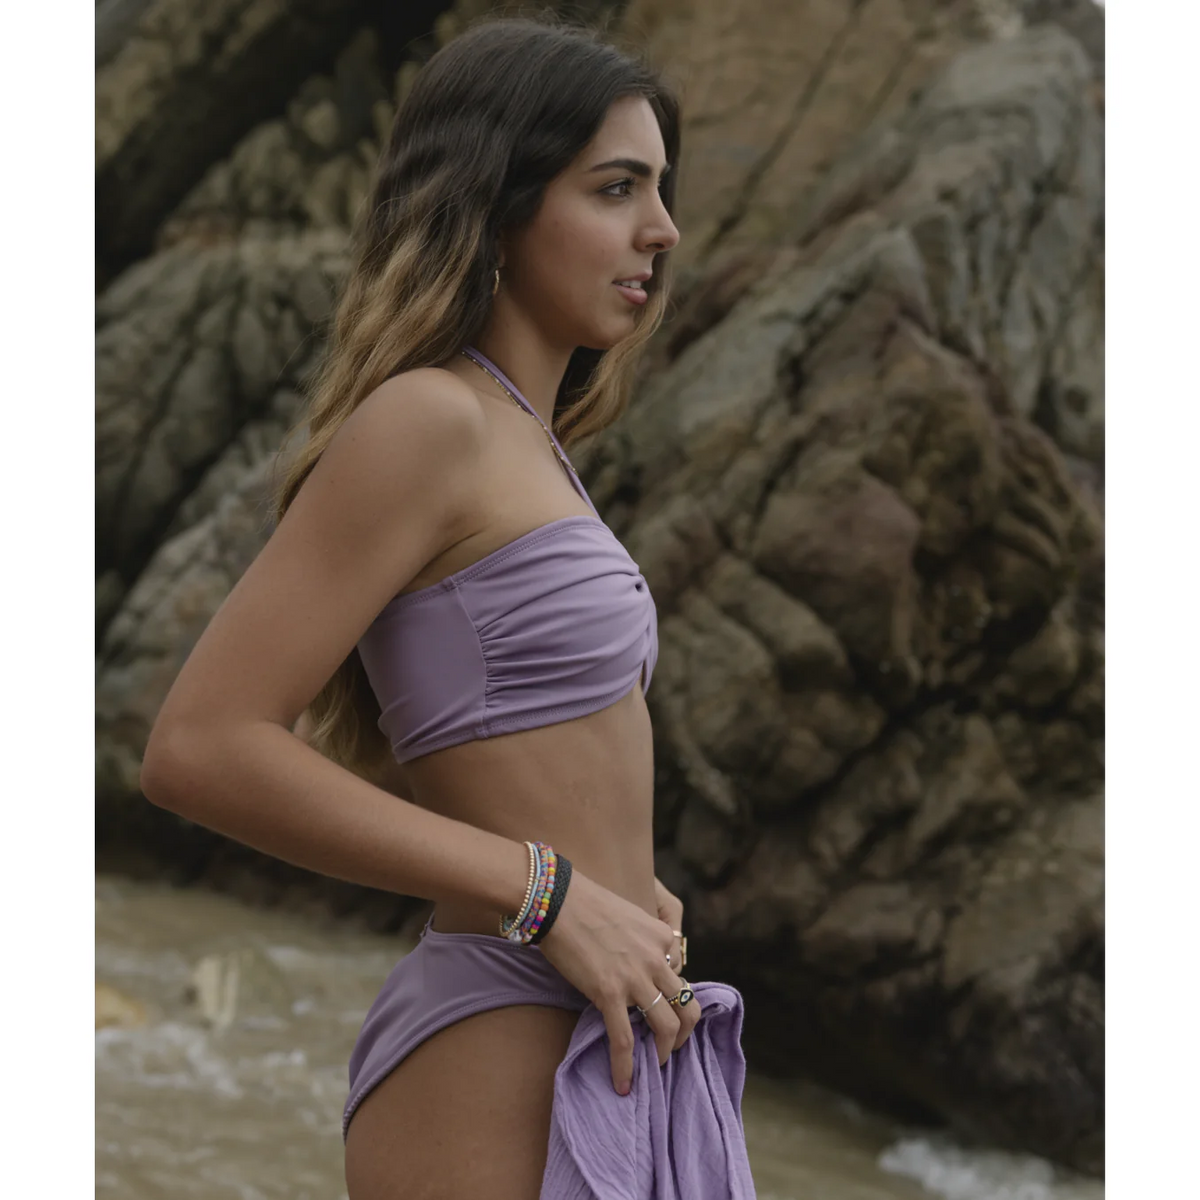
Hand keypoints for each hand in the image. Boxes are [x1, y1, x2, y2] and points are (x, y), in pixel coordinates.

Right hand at [536, 869, 701, 1095]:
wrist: (556, 900)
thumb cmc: (584, 904)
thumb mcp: (627, 915)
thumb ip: (640, 940)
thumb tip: (634, 964)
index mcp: (661, 938)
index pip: (679, 975)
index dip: (671, 996)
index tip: (660, 1008)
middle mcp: (655, 959)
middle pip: (686, 1006)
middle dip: (684, 1033)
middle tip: (670, 1046)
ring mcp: (635, 978)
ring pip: (666, 1027)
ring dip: (664, 1052)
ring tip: (653, 1066)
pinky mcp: (609, 994)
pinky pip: (625, 1040)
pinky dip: (626, 1067)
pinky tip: (622, 1085)